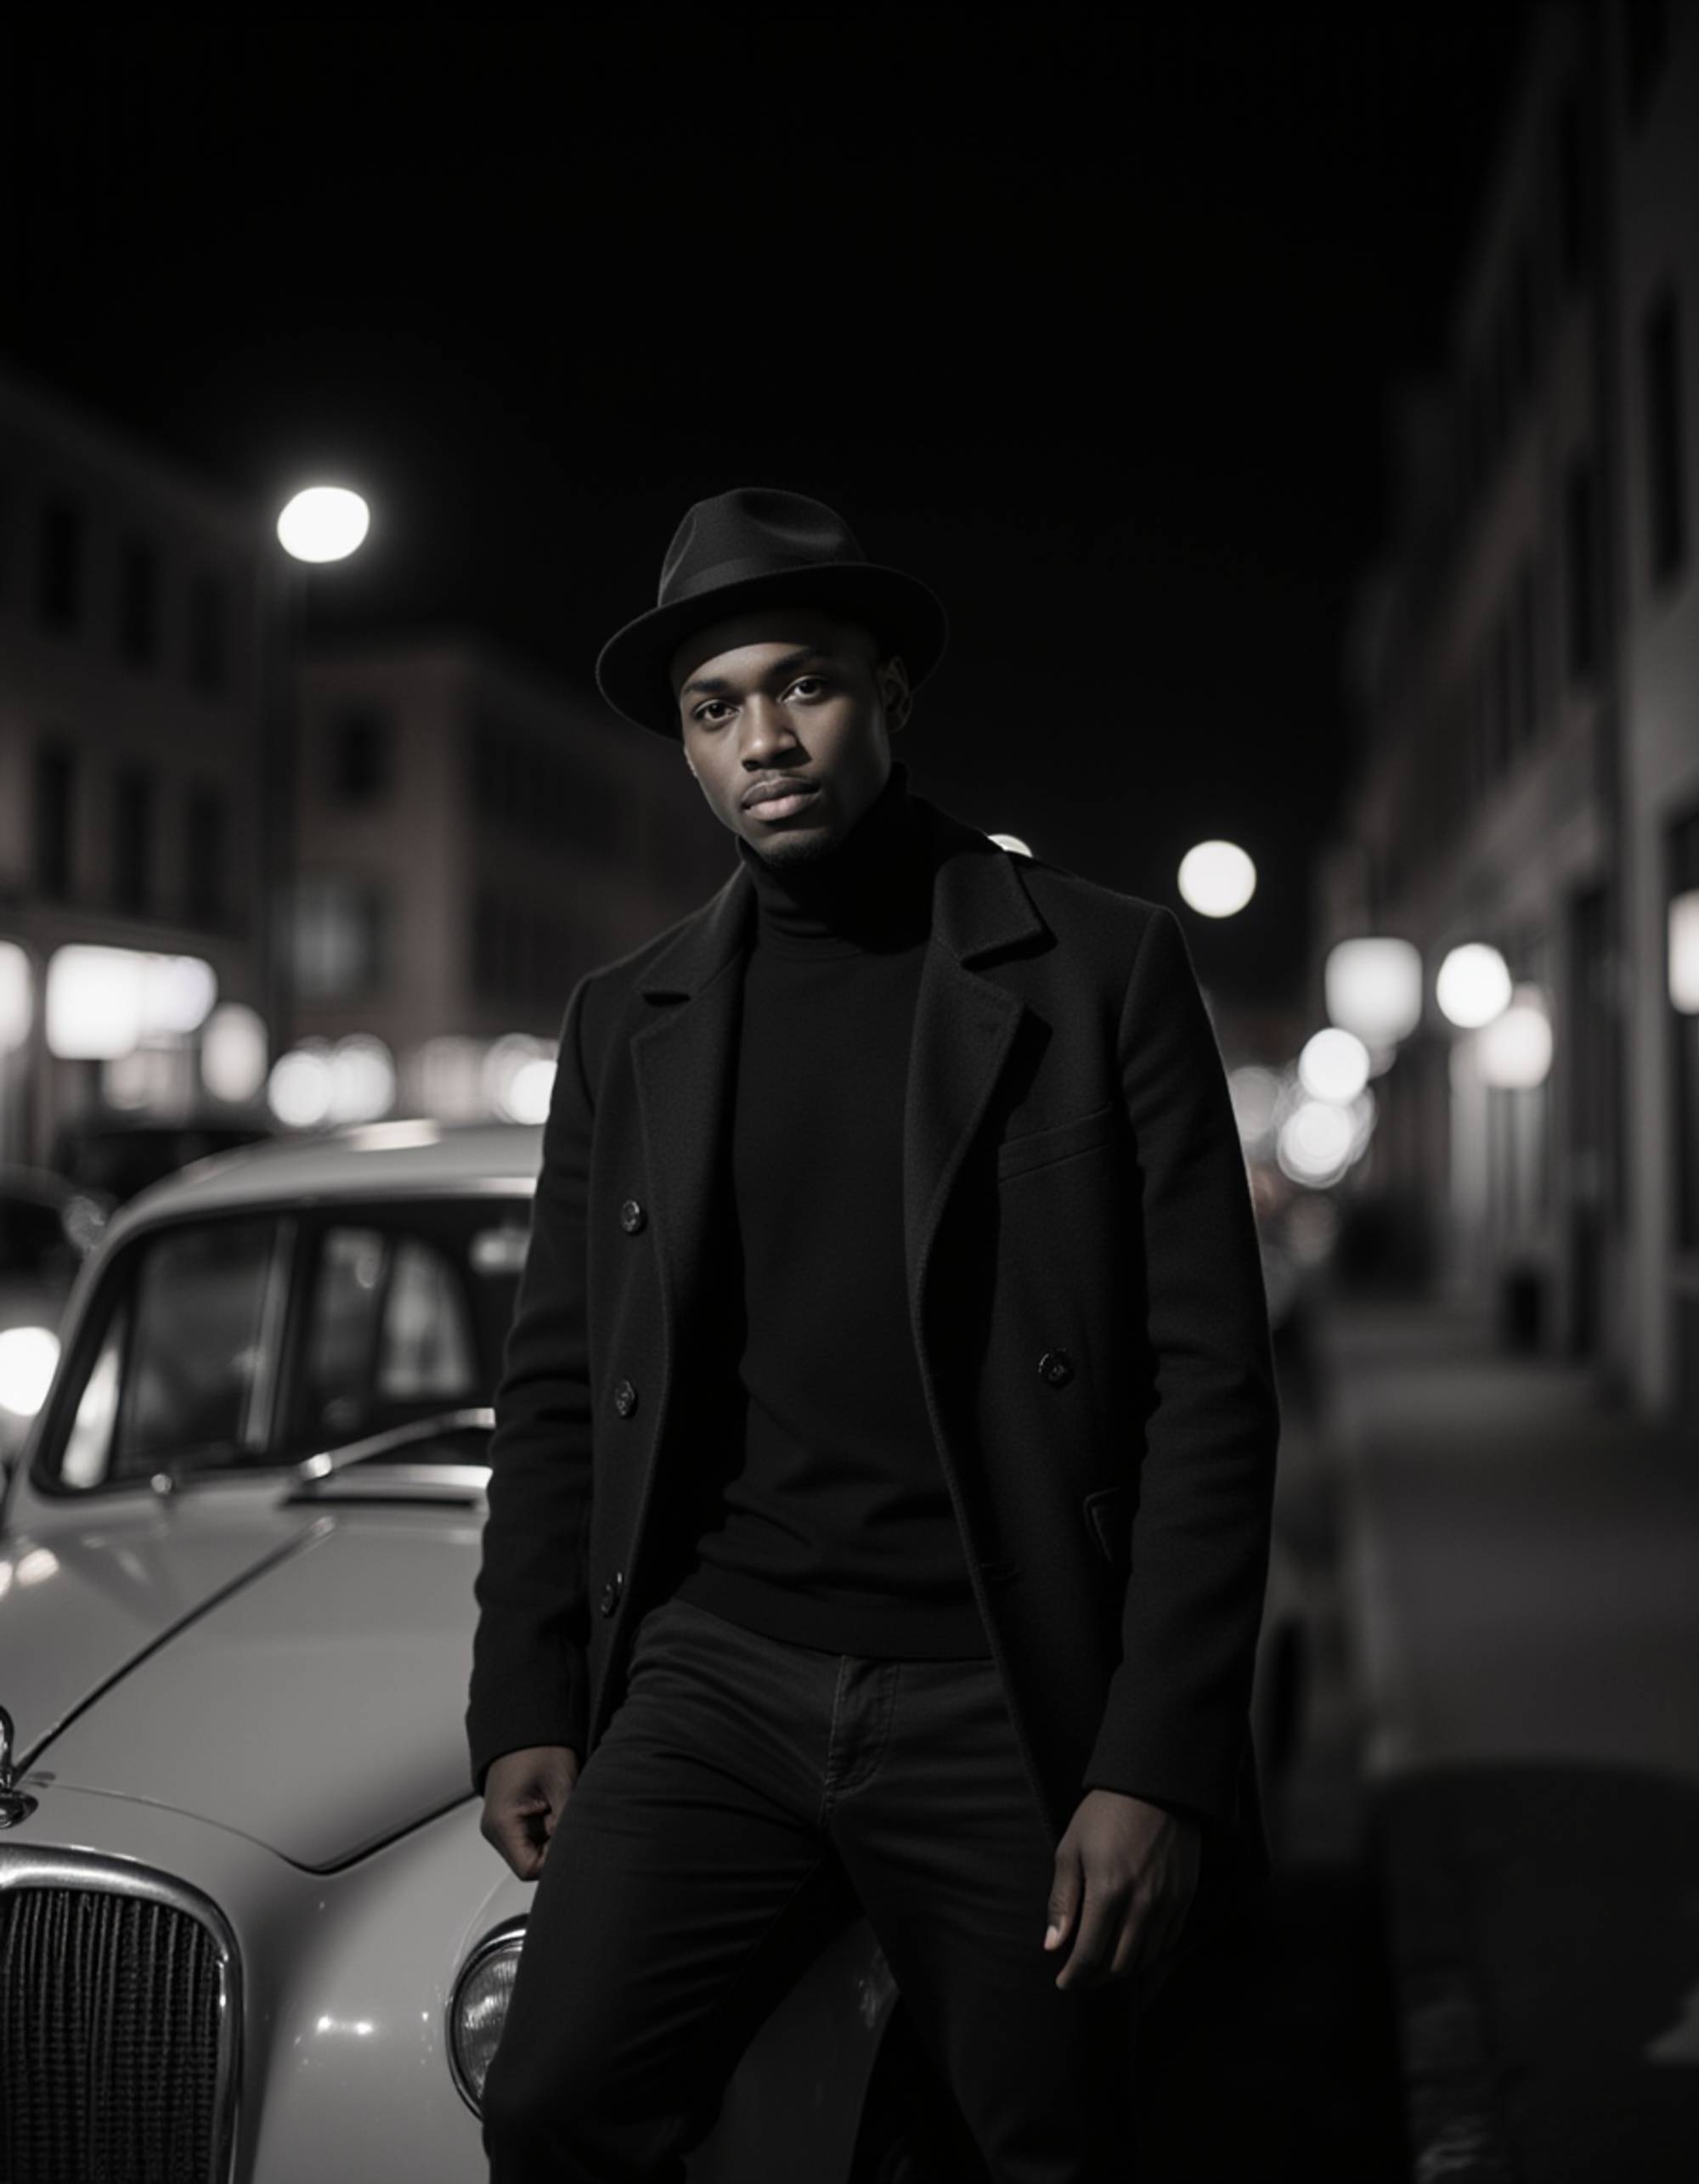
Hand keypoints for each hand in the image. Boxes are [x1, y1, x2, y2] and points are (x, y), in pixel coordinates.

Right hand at [480, 1744, 579, 1879]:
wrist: (523, 1721)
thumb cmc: (538, 1746)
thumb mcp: (561, 1784)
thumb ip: (568, 1822)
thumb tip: (577, 1851)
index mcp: (501, 1823)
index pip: (529, 1869)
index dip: (554, 1860)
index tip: (571, 1838)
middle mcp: (496, 1829)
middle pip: (530, 1862)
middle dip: (554, 1846)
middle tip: (567, 1818)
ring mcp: (502, 1823)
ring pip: (533, 1849)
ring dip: (552, 1834)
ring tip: (559, 1805)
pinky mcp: (510, 1816)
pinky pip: (532, 1835)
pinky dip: (548, 1825)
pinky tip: (555, 1804)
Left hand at [1043, 1789, 1200, 1991]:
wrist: (1155, 1785)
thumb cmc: (1105, 1813)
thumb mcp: (1071, 1849)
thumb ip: (1062, 1901)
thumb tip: (1052, 1945)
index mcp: (1107, 1893)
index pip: (1089, 1955)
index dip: (1074, 1976)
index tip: (1063, 1982)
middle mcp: (1140, 1905)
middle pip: (1119, 1965)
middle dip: (1096, 1977)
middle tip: (1082, 1974)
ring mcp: (1167, 1903)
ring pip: (1145, 1958)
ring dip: (1122, 1968)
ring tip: (1104, 1962)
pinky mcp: (1185, 1897)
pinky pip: (1167, 1941)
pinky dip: (1148, 1952)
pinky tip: (1133, 1945)